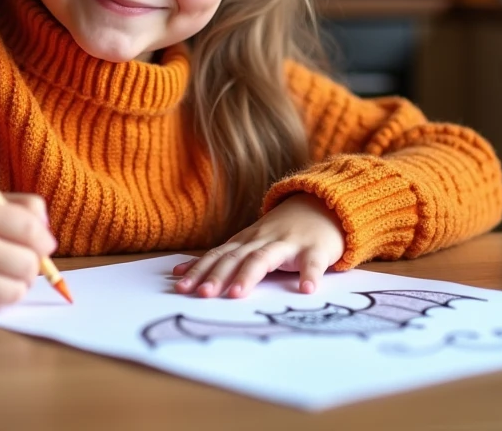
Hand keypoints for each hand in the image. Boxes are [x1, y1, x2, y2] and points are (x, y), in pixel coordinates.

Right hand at [0, 194, 55, 317]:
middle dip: (33, 262)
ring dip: (21, 282)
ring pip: (19, 289)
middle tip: (23, 259)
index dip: (44, 239)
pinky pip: (1, 305)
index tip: (44, 243)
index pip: (30, 229)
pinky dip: (3, 296)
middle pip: (28, 263)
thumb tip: (48, 236)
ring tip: (7, 272)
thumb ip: (25, 209)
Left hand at [173, 193, 344, 298]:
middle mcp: (263, 240)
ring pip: (266, 258)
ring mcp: (289, 243)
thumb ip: (220, 258)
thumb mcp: (249, 243)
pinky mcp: (315, 249)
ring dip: (250, 275)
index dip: (199, 270)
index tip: (181, 287)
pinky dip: (309, 275)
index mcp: (246, 241)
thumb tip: (178, 274)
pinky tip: (305, 289)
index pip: (218, 255)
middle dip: (218, 275)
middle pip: (237, 257)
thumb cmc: (282, 233)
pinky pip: (312, 263)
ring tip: (237, 295)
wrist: (323, 207)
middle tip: (203, 294)